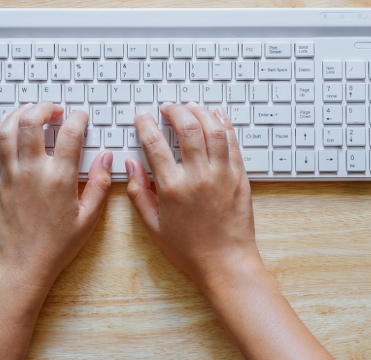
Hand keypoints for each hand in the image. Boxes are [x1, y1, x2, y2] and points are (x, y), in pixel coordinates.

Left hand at [0, 102, 112, 291]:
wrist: (21, 266)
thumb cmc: (55, 246)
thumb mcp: (89, 218)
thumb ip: (100, 184)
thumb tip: (106, 159)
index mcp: (59, 180)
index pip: (69, 134)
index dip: (78, 119)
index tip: (81, 118)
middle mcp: (31, 172)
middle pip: (31, 122)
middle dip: (44, 108)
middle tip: (55, 110)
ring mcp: (10, 175)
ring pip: (7, 130)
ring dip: (20, 113)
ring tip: (32, 112)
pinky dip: (1, 130)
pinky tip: (10, 127)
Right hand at [126, 102, 260, 288]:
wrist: (225, 263)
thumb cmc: (189, 249)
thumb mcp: (153, 226)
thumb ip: (138, 193)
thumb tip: (130, 165)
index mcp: (173, 188)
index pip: (155, 144)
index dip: (146, 124)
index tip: (142, 116)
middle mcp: (198, 177)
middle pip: (188, 129)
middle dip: (175, 111)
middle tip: (168, 107)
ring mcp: (222, 175)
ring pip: (214, 130)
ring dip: (201, 112)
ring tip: (191, 107)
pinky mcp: (240, 177)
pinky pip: (233, 143)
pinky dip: (225, 125)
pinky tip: (218, 115)